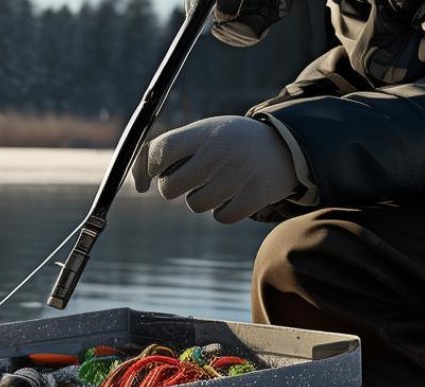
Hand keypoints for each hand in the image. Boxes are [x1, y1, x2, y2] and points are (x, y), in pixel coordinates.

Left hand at [130, 115, 299, 223]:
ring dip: (200, 199)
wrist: (286, 145)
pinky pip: (221, 217)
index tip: (147, 180)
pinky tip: (234, 195)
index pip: (161, 150)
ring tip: (217, 183)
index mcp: (204, 132)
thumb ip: (169, 150)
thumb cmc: (228, 143)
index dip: (146, 169)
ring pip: (195, 205)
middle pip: (170, 187)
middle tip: (191, 180)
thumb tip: (137, 185)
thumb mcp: (203, 134)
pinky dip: (223, 211)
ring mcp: (240, 173)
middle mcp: (220, 150)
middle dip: (173, 188)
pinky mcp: (257, 194)